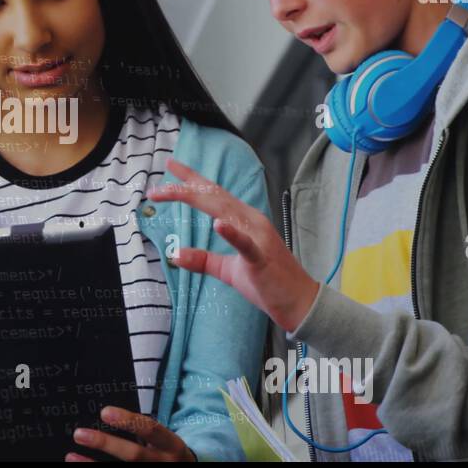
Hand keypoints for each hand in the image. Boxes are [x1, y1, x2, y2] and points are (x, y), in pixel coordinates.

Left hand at [67, 406, 196, 461]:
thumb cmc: (167, 455)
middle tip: (79, 434)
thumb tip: (107, 416)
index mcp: (171, 445)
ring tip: (71, 456)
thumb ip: (143, 432)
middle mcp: (163, 464)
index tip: (104, 412)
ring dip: (92, 466)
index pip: (150, 429)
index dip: (128, 420)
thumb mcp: (164, 442)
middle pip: (134, 455)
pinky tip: (82, 466)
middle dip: (106, 444)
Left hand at [148, 157, 319, 332]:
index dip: (193, 178)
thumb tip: (174, 255)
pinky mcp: (262, 258)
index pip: (214, 195)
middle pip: (215, 197)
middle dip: (188, 183)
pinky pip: (245, 244)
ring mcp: (259, 237)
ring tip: (175, 191)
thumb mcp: (227, 270)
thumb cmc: (266, 283)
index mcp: (244, 220)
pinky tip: (217, 224)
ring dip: (198, 199)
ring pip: (225, 212)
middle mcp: (252, 221)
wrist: (300, 302)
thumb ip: (202, 260)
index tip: (171, 164)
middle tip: (167, 165)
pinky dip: (232, 233)